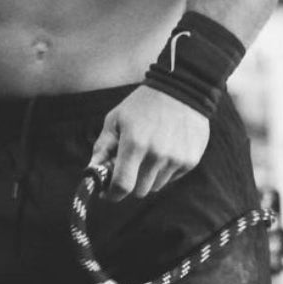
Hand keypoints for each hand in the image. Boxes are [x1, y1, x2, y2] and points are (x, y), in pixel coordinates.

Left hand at [90, 85, 209, 200]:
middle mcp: (157, 154)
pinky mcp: (190, 160)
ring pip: (156, 186)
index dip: (113, 194)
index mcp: (135, 144)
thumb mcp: (116, 119)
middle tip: (130, 167)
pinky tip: (166, 149)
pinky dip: (165, 171)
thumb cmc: (142, 104)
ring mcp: (176, 159)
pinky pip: (172, 178)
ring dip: (149, 177)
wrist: (182, 89)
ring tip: (150, 153)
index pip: (122, 185)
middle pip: (140, 191)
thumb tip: (91, 172)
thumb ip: (102, 147)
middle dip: (131, 183)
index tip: (109, 192)